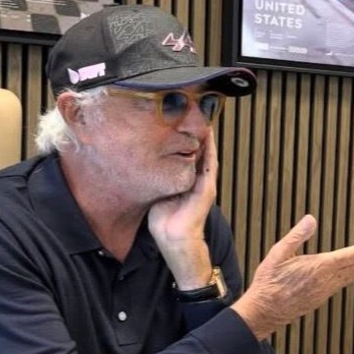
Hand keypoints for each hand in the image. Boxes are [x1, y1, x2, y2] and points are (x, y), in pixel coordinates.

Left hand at [149, 128, 216, 288]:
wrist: (174, 238)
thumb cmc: (164, 220)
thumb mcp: (158, 192)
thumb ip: (157, 179)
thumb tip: (144, 166)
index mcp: (187, 181)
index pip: (188, 156)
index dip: (186, 140)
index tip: (180, 123)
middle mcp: (198, 180)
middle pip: (199, 152)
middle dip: (197, 135)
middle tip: (195, 115)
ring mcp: (205, 184)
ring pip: (207, 154)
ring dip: (206, 138)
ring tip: (204, 120)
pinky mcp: (207, 188)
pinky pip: (210, 164)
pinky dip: (210, 149)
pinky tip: (208, 135)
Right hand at [231, 215, 353, 339]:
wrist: (264, 312)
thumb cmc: (269, 282)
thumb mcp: (278, 254)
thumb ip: (297, 236)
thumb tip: (312, 219)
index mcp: (319, 268)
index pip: (352, 255)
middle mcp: (327, 281)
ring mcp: (326, 290)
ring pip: (353, 275)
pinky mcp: (322, 297)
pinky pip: (345, 282)